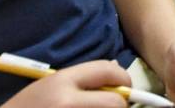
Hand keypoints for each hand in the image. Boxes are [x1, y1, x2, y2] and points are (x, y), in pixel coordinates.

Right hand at [0, 60, 131, 107]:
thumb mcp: (49, 86)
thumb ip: (80, 80)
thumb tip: (116, 71)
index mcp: (62, 82)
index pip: (107, 71)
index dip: (123, 78)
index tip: (125, 86)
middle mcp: (68, 102)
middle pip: (115, 102)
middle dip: (119, 105)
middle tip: (112, 107)